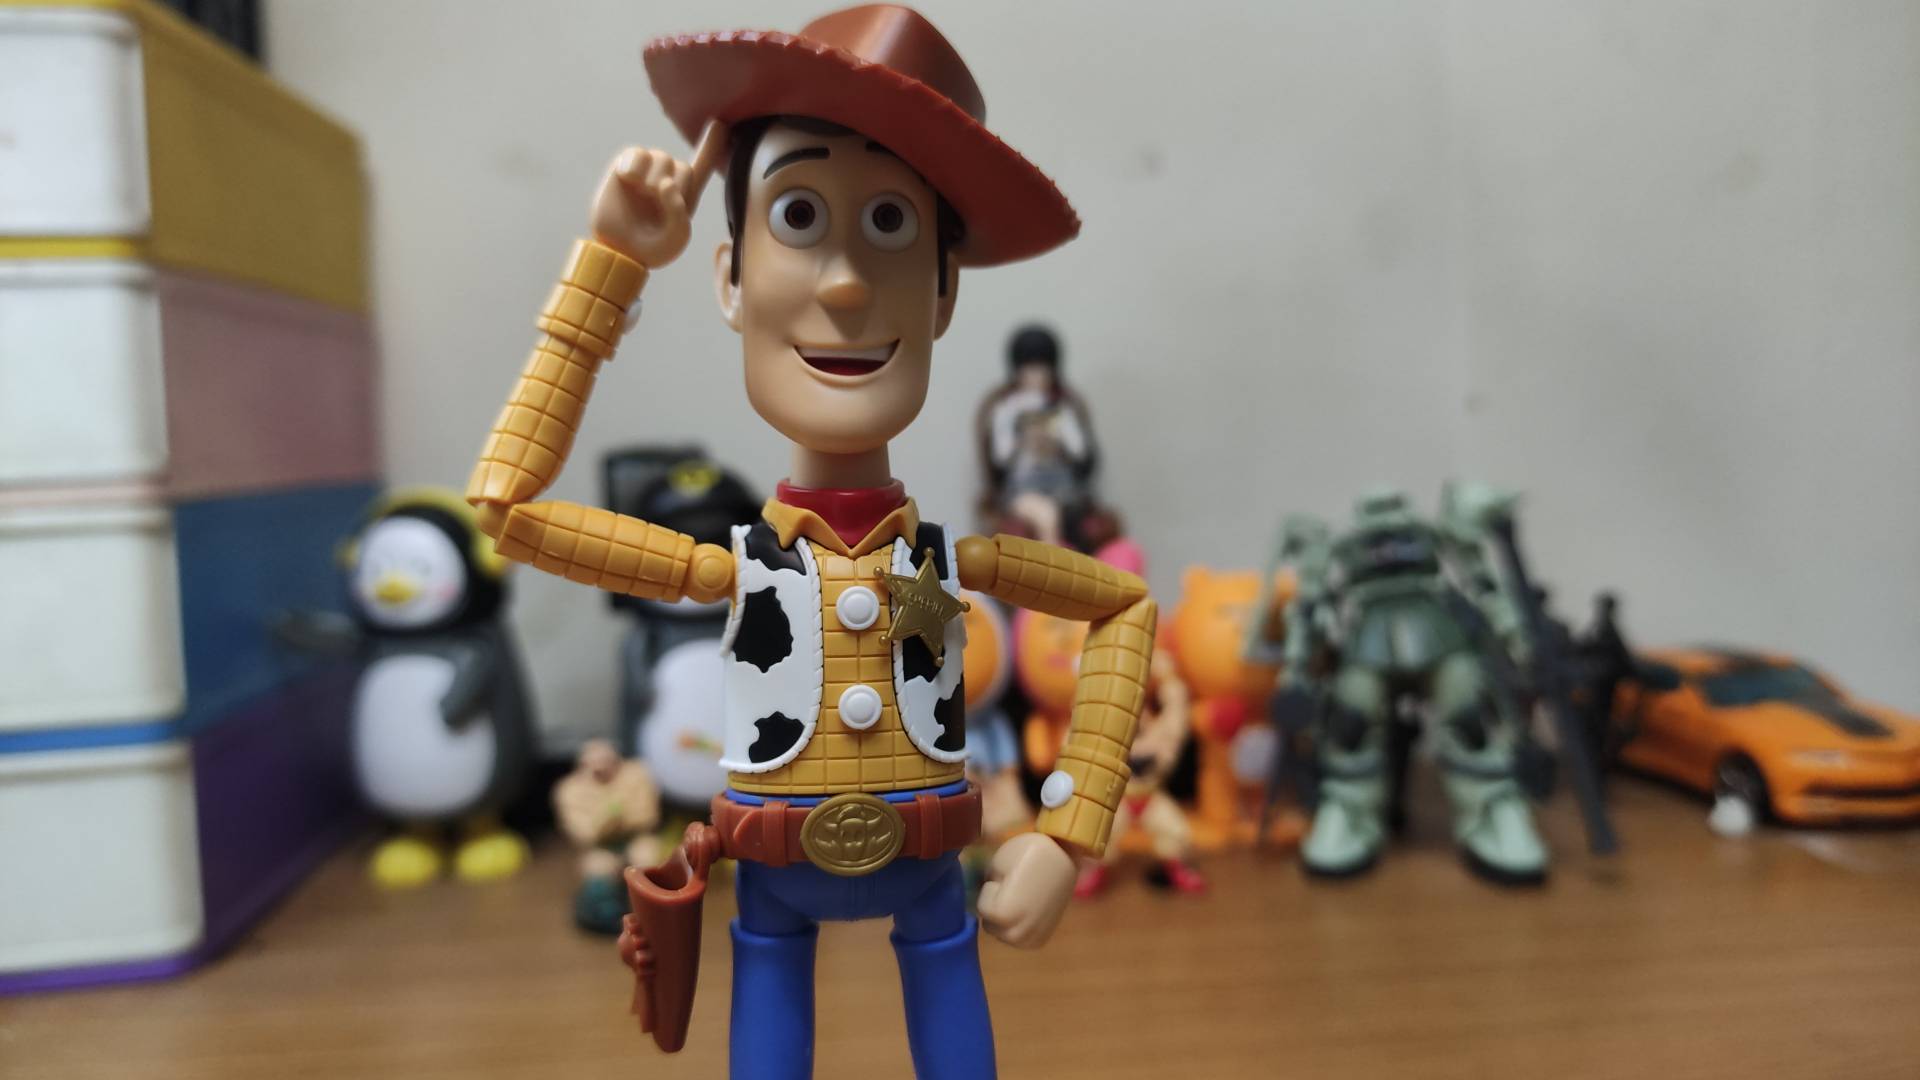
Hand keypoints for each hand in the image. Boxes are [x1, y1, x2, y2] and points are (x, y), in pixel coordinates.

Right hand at [590, 121, 728, 267]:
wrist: (620, 251)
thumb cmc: (651, 249)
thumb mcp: (676, 237)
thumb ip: (679, 213)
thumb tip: (665, 183)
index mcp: (684, 195)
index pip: (702, 166)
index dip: (711, 145)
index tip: (720, 123)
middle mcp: (666, 179)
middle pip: (682, 167)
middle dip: (673, 189)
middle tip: (656, 207)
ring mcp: (646, 172)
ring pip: (661, 158)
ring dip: (653, 181)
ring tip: (641, 197)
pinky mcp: (624, 167)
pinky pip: (636, 154)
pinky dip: (635, 166)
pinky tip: (629, 180)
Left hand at [976, 833, 1077, 948]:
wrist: (1064, 854)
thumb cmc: (1026, 853)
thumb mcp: (994, 865)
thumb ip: (983, 887)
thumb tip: (975, 896)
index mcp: (1004, 915)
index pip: (982, 908)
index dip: (991, 889)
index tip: (1007, 877)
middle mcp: (1019, 933)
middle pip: (991, 926)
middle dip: (996, 908)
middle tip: (1012, 888)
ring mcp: (1033, 937)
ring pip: (1005, 935)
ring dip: (1006, 921)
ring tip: (1020, 897)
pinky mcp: (1044, 937)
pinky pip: (1021, 939)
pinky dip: (1020, 927)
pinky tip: (1028, 909)